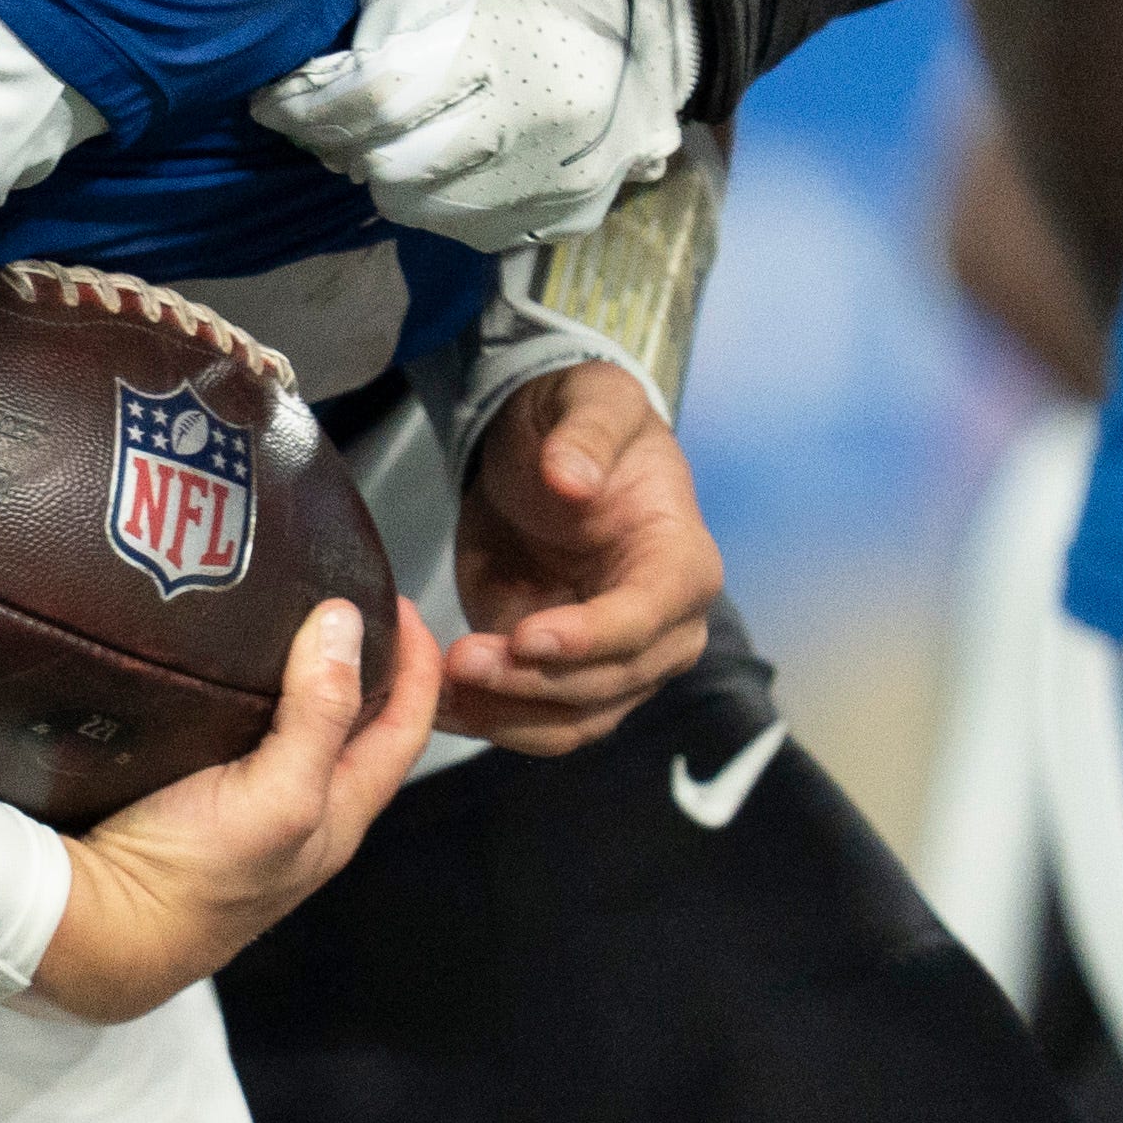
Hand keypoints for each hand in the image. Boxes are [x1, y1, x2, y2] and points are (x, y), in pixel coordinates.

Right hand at [28, 595, 440, 1023]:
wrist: (101, 930)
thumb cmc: (196, 875)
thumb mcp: (278, 794)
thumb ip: (319, 714)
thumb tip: (344, 620)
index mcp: (339, 813)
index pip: (405, 729)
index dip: (418, 666)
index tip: (399, 602)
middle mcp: (304, 811)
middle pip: (356, 728)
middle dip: (366, 664)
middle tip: (346, 596)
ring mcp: (250, 808)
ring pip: (297, 730)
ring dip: (304, 676)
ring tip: (283, 614)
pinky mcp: (198, 799)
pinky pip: (241, 736)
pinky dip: (247, 695)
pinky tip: (219, 666)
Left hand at [251, 0, 688, 249]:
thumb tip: (325, 74)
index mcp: (510, 45)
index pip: (374, 102)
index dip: (306, 106)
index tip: (270, 101)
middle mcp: (544, 127)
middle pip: (392, 169)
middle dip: (338, 145)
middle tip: (321, 117)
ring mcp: (566, 177)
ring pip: (426, 212)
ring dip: (385, 174)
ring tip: (378, 132)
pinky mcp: (579, 208)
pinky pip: (475, 229)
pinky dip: (439, 197)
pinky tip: (437, 152)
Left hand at [445, 360, 717, 751]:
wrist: (545, 455)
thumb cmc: (581, 424)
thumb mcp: (590, 399)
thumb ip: (585, 434)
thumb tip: (571, 478)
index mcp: (683, 564)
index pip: (646, 618)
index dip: (589, 637)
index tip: (525, 635)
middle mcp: (664, 630)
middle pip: (607, 683)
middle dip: (532, 682)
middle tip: (460, 660)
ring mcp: (616, 664)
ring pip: (572, 722)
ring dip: (506, 716)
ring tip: (440, 691)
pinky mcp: (564, 678)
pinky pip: (535, 722)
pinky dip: (489, 722)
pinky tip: (439, 704)